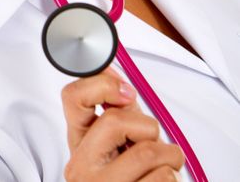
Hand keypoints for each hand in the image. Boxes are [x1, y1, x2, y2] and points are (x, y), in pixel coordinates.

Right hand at [61, 66, 184, 180]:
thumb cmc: (125, 180)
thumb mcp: (116, 144)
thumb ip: (117, 111)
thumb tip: (116, 74)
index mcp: (78, 144)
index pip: (72, 97)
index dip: (101, 84)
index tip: (126, 92)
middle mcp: (82, 167)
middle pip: (116, 120)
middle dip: (147, 127)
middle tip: (151, 142)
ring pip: (149, 152)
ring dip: (169, 157)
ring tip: (161, 169)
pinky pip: (164, 178)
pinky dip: (172, 179)